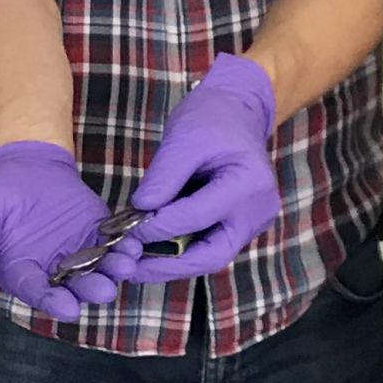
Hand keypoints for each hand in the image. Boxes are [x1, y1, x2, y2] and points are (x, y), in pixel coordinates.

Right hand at [0, 141, 120, 322]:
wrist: (22, 168)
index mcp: (22, 272)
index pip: (37, 292)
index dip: (52, 301)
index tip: (68, 308)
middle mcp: (52, 271)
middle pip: (74, 287)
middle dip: (90, 288)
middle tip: (105, 290)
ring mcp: (77, 253)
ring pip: (98, 268)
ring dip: (113, 270)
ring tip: (126, 265)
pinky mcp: (96, 233)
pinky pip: (112, 243)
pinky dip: (124, 245)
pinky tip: (134, 245)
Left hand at [102, 54, 279, 283]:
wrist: (237, 113)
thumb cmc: (212, 120)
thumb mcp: (183, 139)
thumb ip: (162, 178)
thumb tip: (139, 212)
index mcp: (250, 185)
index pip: (198, 217)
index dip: (159, 228)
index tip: (125, 231)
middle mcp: (258, 212)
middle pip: (211, 255)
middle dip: (167, 266)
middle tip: (129, 269)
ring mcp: (252, 224)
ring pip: (209, 257)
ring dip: (170, 263)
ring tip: (133, 263)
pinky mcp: (240, 228)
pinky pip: (208, 246)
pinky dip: (179, 251)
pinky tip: (150, 251)